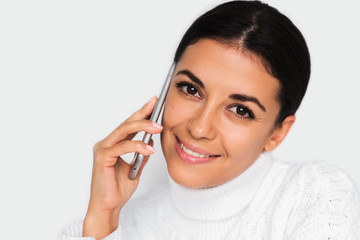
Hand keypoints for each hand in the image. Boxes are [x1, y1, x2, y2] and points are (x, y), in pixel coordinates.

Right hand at [83, 96, 162, 238]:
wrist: (108, 207)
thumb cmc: (118, 189)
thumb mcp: (136, 169)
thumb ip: (141, 154)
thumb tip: (151, 141)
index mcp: (113, 145)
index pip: (129, 125)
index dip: (141, 113)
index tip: (154, 103)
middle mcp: (106, 144)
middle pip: (126, 123)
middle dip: (143, 113)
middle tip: (156, 105)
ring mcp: (103, 149)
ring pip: (124, 130)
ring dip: (143, 126)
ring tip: (158, 127)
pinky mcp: (102, 157)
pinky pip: (122, 147)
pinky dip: (137, 146)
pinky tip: (149, 149)